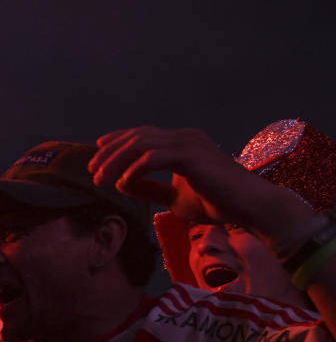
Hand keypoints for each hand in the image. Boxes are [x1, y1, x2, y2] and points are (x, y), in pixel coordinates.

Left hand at [89, 126, 269, 226]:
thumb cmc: (217, 203)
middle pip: (137, 137)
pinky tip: (123, 183)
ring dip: (117, 161)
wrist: (250, 207)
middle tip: (92, 170)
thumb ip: (150, 188)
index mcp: (182, 142)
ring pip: (141, 144)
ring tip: (101, 179)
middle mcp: (185, 137)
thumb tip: (122, 184)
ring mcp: (189, 143)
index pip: (142, 134)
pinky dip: (135, 170)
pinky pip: (153, 157)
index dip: (117, 141)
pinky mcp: (192, 155)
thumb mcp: (175, 197)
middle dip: (110, 153)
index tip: (96, 154)